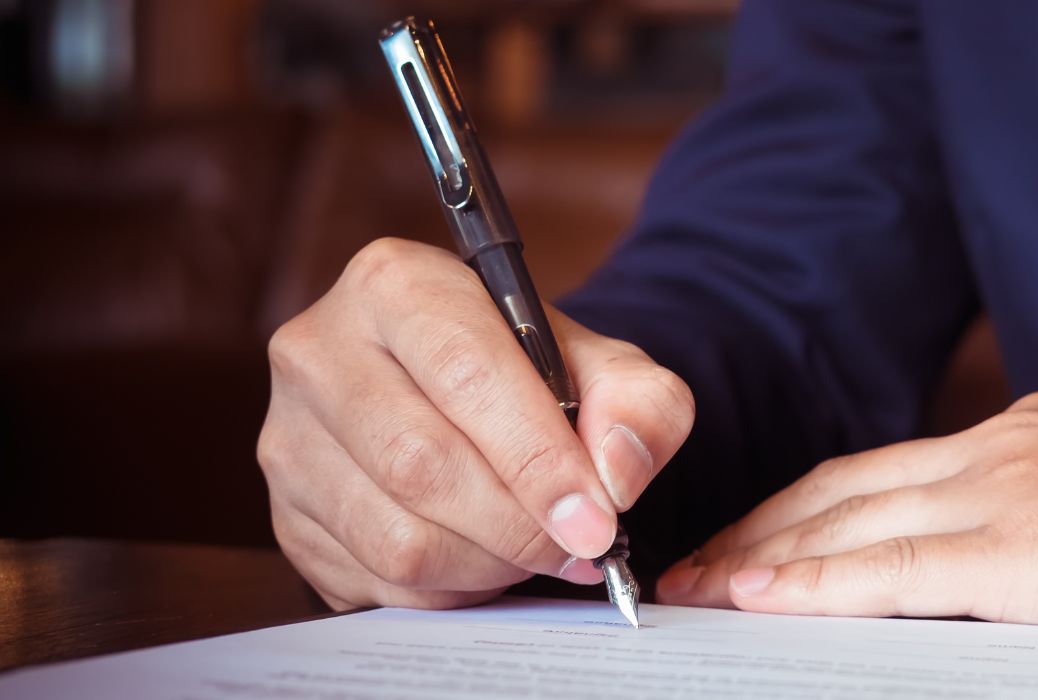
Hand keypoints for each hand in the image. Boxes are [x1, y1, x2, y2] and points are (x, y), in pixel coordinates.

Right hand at [258, 238, 693, 609]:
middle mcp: (319, 351)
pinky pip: (376, 584)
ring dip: (489, 566)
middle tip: (581, 547)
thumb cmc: (535, 375)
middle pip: (420, 464)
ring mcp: (287, 438)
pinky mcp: (286, 517)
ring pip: (396, 539)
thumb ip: (641, 406)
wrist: (469, 399)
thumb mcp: (608, 367)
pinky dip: (451, 593)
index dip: (537, 458)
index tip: (597, 519)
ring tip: (535, 549)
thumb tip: (616, 476)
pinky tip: (485, 561)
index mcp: (395, 283)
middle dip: (519, 526)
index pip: (465, 374)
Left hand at [658, 392, 1037, 635]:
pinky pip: (895, 568)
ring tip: (701, 591)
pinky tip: (762, 599)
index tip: (753, 539)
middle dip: (763, 529)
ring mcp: (1013, 492)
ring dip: (765, 557)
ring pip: (853, 520)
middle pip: (847, 486)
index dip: (806, 507)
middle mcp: (1007, 447)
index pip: (885, 469)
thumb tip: (1017, 559)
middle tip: (695, 568)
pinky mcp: (1029, 550)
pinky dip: (815, 582)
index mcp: (1032, 433)